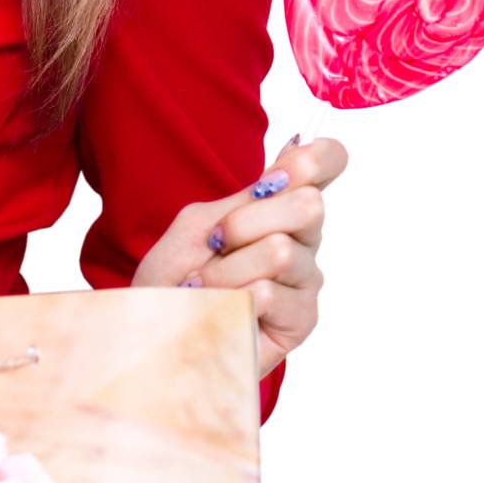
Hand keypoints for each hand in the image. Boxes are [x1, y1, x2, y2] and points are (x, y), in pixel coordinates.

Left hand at [130, 136, 348, 379]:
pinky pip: (267, 294)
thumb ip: (245, 200)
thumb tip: (293, 162)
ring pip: (279, 251)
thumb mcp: (200, 224)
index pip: (326, 162)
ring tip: (206, 286)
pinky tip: (220, 309)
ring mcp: (306, 279)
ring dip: (225, 269)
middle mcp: (304, 238)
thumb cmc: (176, 274)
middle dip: (244, 223)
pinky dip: (228, 298)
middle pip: (307, 205)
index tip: (276, 177)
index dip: (318, 158)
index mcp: (281, 204)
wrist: (157, 324)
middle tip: (216, 244)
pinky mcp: (302, 319)